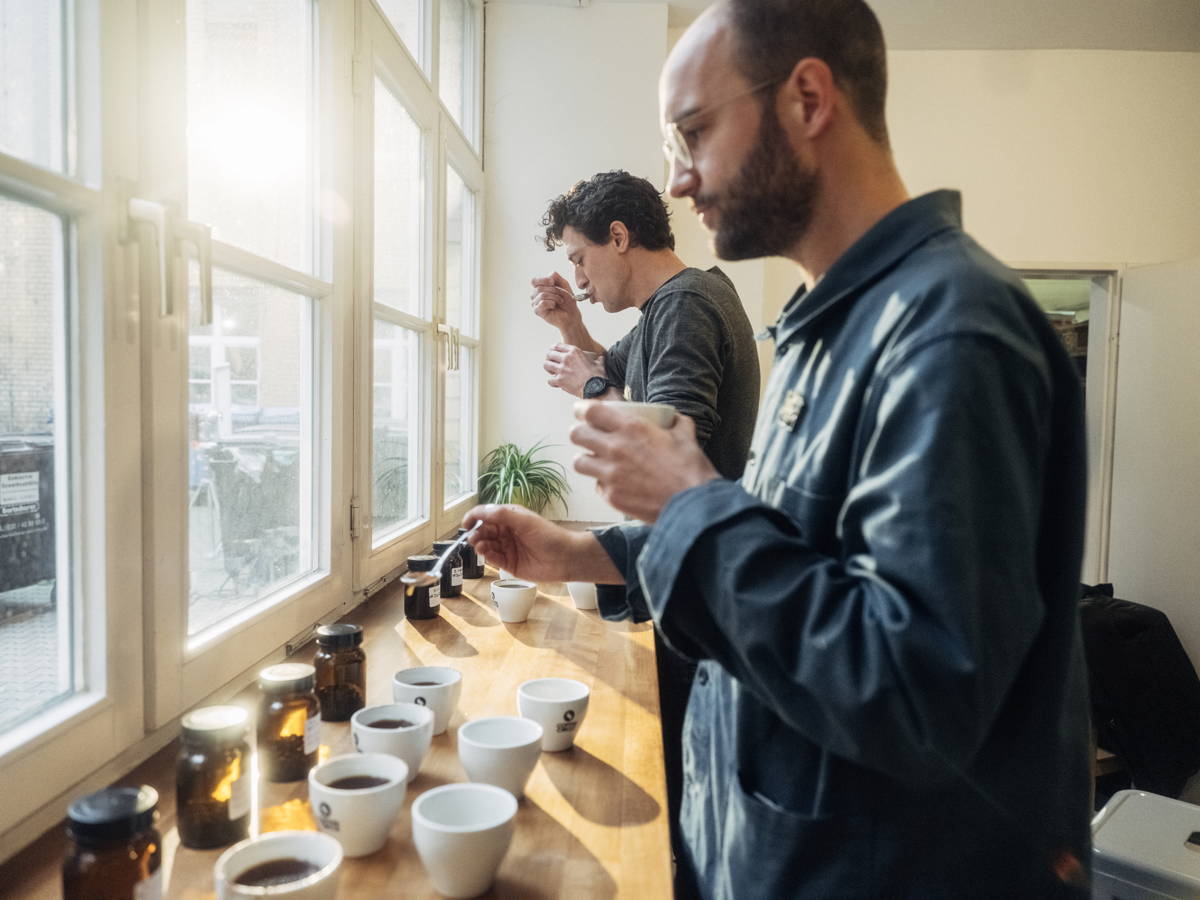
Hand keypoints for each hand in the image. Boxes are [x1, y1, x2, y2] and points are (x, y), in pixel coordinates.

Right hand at [462, 504, 603, 582]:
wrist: (565, 558)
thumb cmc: (548, 535)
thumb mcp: (524, 520)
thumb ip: (502, 514)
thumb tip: (480, 511)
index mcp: (511, 518)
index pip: (487, 515)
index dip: (475, 517)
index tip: (466, 523)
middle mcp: (508, 532)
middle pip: (485, 531)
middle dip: (477, 533)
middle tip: (472, 537)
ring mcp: (508, 548)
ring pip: (487, 545)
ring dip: (480, 544)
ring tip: (480, 545)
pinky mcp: (510, 564)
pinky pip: (494, 559)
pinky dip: (487, 555)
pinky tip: (485, 552)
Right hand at [530, 272, 582, 332]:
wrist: (571, 314)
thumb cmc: (567, 300)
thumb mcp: (564, 284)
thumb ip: (557, 277)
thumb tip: (550, 274)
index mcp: (539, 287)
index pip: (534, 281)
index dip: (543, 280)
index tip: (553, 282)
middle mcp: (534, 295)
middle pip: (539, 288)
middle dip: (553, 290)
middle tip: (561, 295)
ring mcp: (535, 303)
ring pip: (541, 295)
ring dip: (554, 297)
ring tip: (560, 301)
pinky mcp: (537, 311)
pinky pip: (542, 303)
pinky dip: (551, 303)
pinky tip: (554, 306)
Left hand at [544, 343, 605, 396]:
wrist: (597, 388)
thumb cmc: (599, 375)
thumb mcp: (598, 361)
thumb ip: (593, 357)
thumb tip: (598, 357)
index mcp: (574, 351)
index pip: (556, 346)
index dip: (553, 350)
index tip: (553, 354)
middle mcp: (566, 358)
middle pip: (549, 354)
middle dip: (549, 359)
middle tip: (552, 363)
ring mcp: (562, 369)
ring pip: (546, 365)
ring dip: (549, 369)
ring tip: (552, 372)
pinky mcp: (560, 380)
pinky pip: (549, 380)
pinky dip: (553, 382)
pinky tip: (557, 383)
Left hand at [570, 401, 719, 521]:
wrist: (692, 506)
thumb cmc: (690, 469)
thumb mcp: (686, 435)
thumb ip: (677, 422)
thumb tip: (675, 418)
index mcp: (631, 428)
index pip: (591, 411)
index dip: (582, 409)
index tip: (581, 411)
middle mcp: (615, 449)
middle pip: (576, 434)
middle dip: (579, 432)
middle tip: (587, 435)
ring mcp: (610, 475)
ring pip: (579, 462)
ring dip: (585, 459)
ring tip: (594, 460)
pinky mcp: (611, 497)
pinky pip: (597, 486)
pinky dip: (602, 483)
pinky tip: (614, 483)